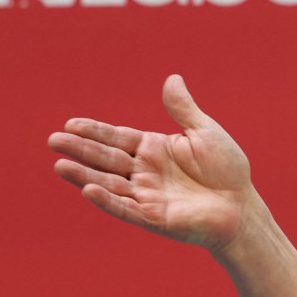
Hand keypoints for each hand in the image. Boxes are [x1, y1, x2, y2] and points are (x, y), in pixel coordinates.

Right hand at [48, 74, 252, 251]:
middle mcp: (145, 172)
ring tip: (59, 166)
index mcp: (154, 149)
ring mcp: (147, 196)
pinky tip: (88, 190)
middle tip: (54, 140)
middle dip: (81, 150)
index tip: (71, 123)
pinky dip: (108, 201)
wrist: (242, 206)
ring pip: (110, 184)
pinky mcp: (154, 218)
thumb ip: (184, 109)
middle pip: (107, 159)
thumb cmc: (227, 170)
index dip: (95, 131)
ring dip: (85, 176)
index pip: (118, 138)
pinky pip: (127, 208)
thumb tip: (172, 78)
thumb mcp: (205, 133)